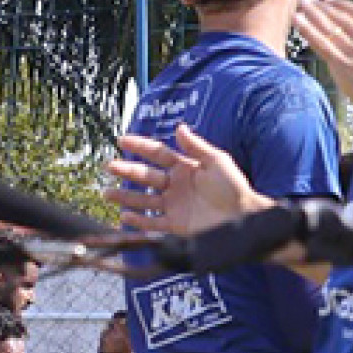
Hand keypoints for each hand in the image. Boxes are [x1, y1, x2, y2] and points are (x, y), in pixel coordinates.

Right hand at [109, 125, 265, 235]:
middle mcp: (176, 185)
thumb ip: (196, 146)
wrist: (244, 218)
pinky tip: (125, 215)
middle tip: (110, 166)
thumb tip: (179, 127)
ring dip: (125, 196)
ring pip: (143, 199)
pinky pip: (152, 222)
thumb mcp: (217, 161)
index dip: (140, 146)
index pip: (157, 154)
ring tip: (107, 193)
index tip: (122, 140)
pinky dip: (138, 221)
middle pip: (146, 176)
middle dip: (127, 170)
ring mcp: (174, 205)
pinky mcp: (176, 225)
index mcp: (185, 167)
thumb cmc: (235, 188)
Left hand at [292, 0, 352, 129]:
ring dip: (311, 14)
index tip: (327, 0)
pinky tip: (298, 22)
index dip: (339, 3)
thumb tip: (348, 30)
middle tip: (306, 0)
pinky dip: (307, 30)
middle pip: (339, 16)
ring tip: (299, 6)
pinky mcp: (342, 65)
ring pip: (328, 27)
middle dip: (320, 6)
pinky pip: (321, 43)